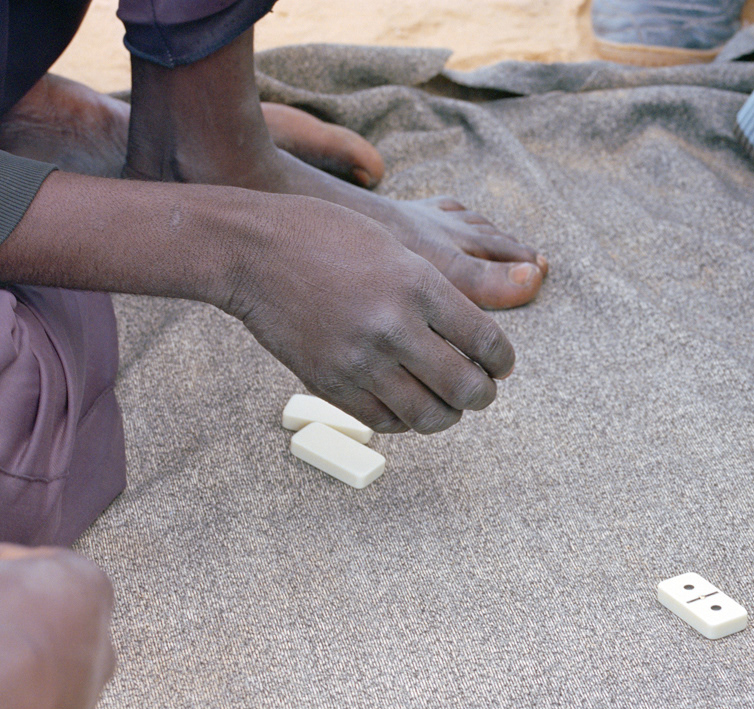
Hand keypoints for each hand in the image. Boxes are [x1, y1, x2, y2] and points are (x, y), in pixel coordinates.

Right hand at [224, 194, 515, 433]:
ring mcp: (361, 361)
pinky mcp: (331, 385)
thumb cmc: (327, 239)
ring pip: (430, 417)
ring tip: (446, 403)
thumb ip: (437, 296)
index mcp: (418, 286)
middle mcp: (394, 327)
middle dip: (483, 395)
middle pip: (467, 389)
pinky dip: (406, 420)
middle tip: (480, 390)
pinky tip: (406, 402)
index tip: (499, 365)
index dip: (502, 362)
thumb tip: (477, 346)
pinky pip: (387, 423)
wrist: (250, 250)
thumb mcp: (396, 249)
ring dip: (448, 415)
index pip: (488, 343)